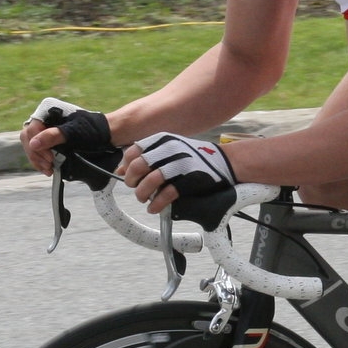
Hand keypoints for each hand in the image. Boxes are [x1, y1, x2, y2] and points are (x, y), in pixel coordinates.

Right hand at [22, 98, 111, 176]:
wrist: (107, 135)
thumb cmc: (93, 129)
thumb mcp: (73, 132)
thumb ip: (53, 136)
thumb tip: (34, 144)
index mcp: (48, 111)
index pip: (32, 129)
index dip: (37, 145)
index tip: (50, 158)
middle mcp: (44, 120)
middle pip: (29, 138)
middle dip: (36, 154)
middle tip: (48, 166)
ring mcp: (46, 131)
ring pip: (32, 146)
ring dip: (38, 160)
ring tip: (49, 170)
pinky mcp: (51, 142)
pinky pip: (39, 151)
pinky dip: (42, 161)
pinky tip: (49, 169)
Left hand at [122, 132, 238, 227]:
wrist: (225, 162)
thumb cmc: (194, 158)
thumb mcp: (171, 149)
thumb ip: (147, 155)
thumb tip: (121, 169)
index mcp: (163, 140)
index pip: (134, 151)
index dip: (127, 166)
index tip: (130, 176)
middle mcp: (170, 149)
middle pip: (139, 166)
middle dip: (132, 181)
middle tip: (136, 188)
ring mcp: (181, 165)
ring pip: (150, 181)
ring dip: (142, 194)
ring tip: (145, 199)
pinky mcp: (190, 180)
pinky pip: (166, 194)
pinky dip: (156, 204)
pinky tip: (154, 208)